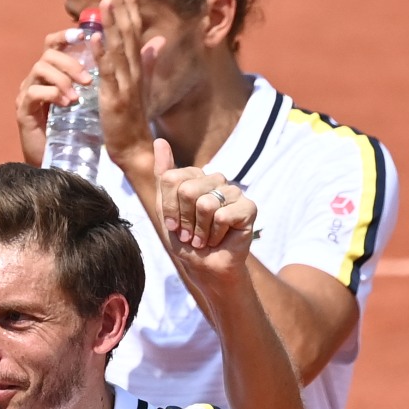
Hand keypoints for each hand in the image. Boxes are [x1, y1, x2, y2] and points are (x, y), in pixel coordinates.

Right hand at [14, 26, 97, 163]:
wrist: (59, 161)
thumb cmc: (76, 131)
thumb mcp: (90, 101)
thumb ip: (98, 81)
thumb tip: (121, 59)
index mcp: (52, 73)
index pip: (53, 44)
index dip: (65, 35)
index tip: (81, 34)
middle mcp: (37, 79)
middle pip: (48, 53)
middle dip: (70, 63)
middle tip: (88, 80)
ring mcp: (27, 93)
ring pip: (39, 69)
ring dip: (62, 79)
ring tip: (78, 97)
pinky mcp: (23, 110)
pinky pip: (33, 92)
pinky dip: (52, 94)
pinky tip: (66, 104)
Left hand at [97, 0, 166, 173]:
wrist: (135, 149)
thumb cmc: (134, 120)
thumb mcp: (141, 86)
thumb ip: (149, 62)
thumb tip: (158, 40)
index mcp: (138, 67)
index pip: (135, 29)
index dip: (130, 5)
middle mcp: (133, 71)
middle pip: (129, 32)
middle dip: (123, 6)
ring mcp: (124, 84)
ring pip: (118, 48)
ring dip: (112, 23)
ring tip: (104, 0)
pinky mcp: (113, 98)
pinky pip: (107, 73)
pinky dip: (101, 54)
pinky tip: (94, 37)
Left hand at [154, 138, 255, 281]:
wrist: (206, 267)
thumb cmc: (186, 240)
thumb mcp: (166, 209)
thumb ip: (163, 176)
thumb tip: (160, 140)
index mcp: (196, 177)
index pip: (171, 178)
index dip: (168, 208)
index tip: (174, 225)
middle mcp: (216, 179)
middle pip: (187, 190)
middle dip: (184, 220)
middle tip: (190, 235)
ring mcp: (234, 191)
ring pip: (205, 204)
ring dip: (200, 230)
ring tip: (204, 238)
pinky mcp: (249, 207)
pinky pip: (222, 216)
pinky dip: (215, 235)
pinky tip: (220, 239)